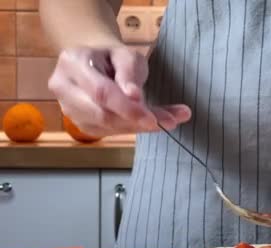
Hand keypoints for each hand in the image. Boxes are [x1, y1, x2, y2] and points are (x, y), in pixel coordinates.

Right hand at [48, 46, 190, 135]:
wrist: (96, 62)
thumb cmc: (112, 56)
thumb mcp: (126, 54)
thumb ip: (129, 72)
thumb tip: (134, 97)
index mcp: (72, 63)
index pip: (100, 92)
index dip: (127, 108)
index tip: (153, 118)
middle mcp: (64, 88)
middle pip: (102, 114)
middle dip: (137, 121)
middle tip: (170, 121)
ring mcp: (70, 110)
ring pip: (107, 127)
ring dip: (140, 127)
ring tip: (170, 120)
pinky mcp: (82, 125)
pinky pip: (110, 132)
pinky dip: (135, 129)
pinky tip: (154, 123)